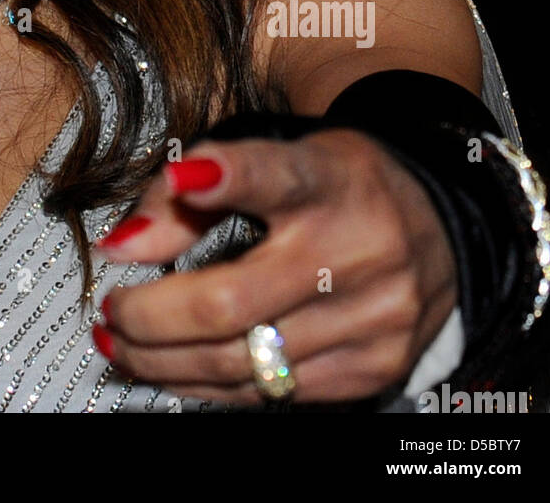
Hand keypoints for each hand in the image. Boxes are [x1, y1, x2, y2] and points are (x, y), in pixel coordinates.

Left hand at [93, 129, 457, 403]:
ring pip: (242, 361)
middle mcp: (356, 249)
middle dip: (151, 317)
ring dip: (166, 362)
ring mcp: (372, 318)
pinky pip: (270, 393)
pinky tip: (177, 370)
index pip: (277, 175)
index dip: (228, 175)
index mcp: (328, 179)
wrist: (439, 227)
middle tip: (110, 314)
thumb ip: (189, 196)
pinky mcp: (375, 370)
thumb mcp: (274, 157)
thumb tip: (121, 248)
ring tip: (125, 346)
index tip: (182, 174)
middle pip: (231, 300)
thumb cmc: (336, 187)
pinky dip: (211, 385)